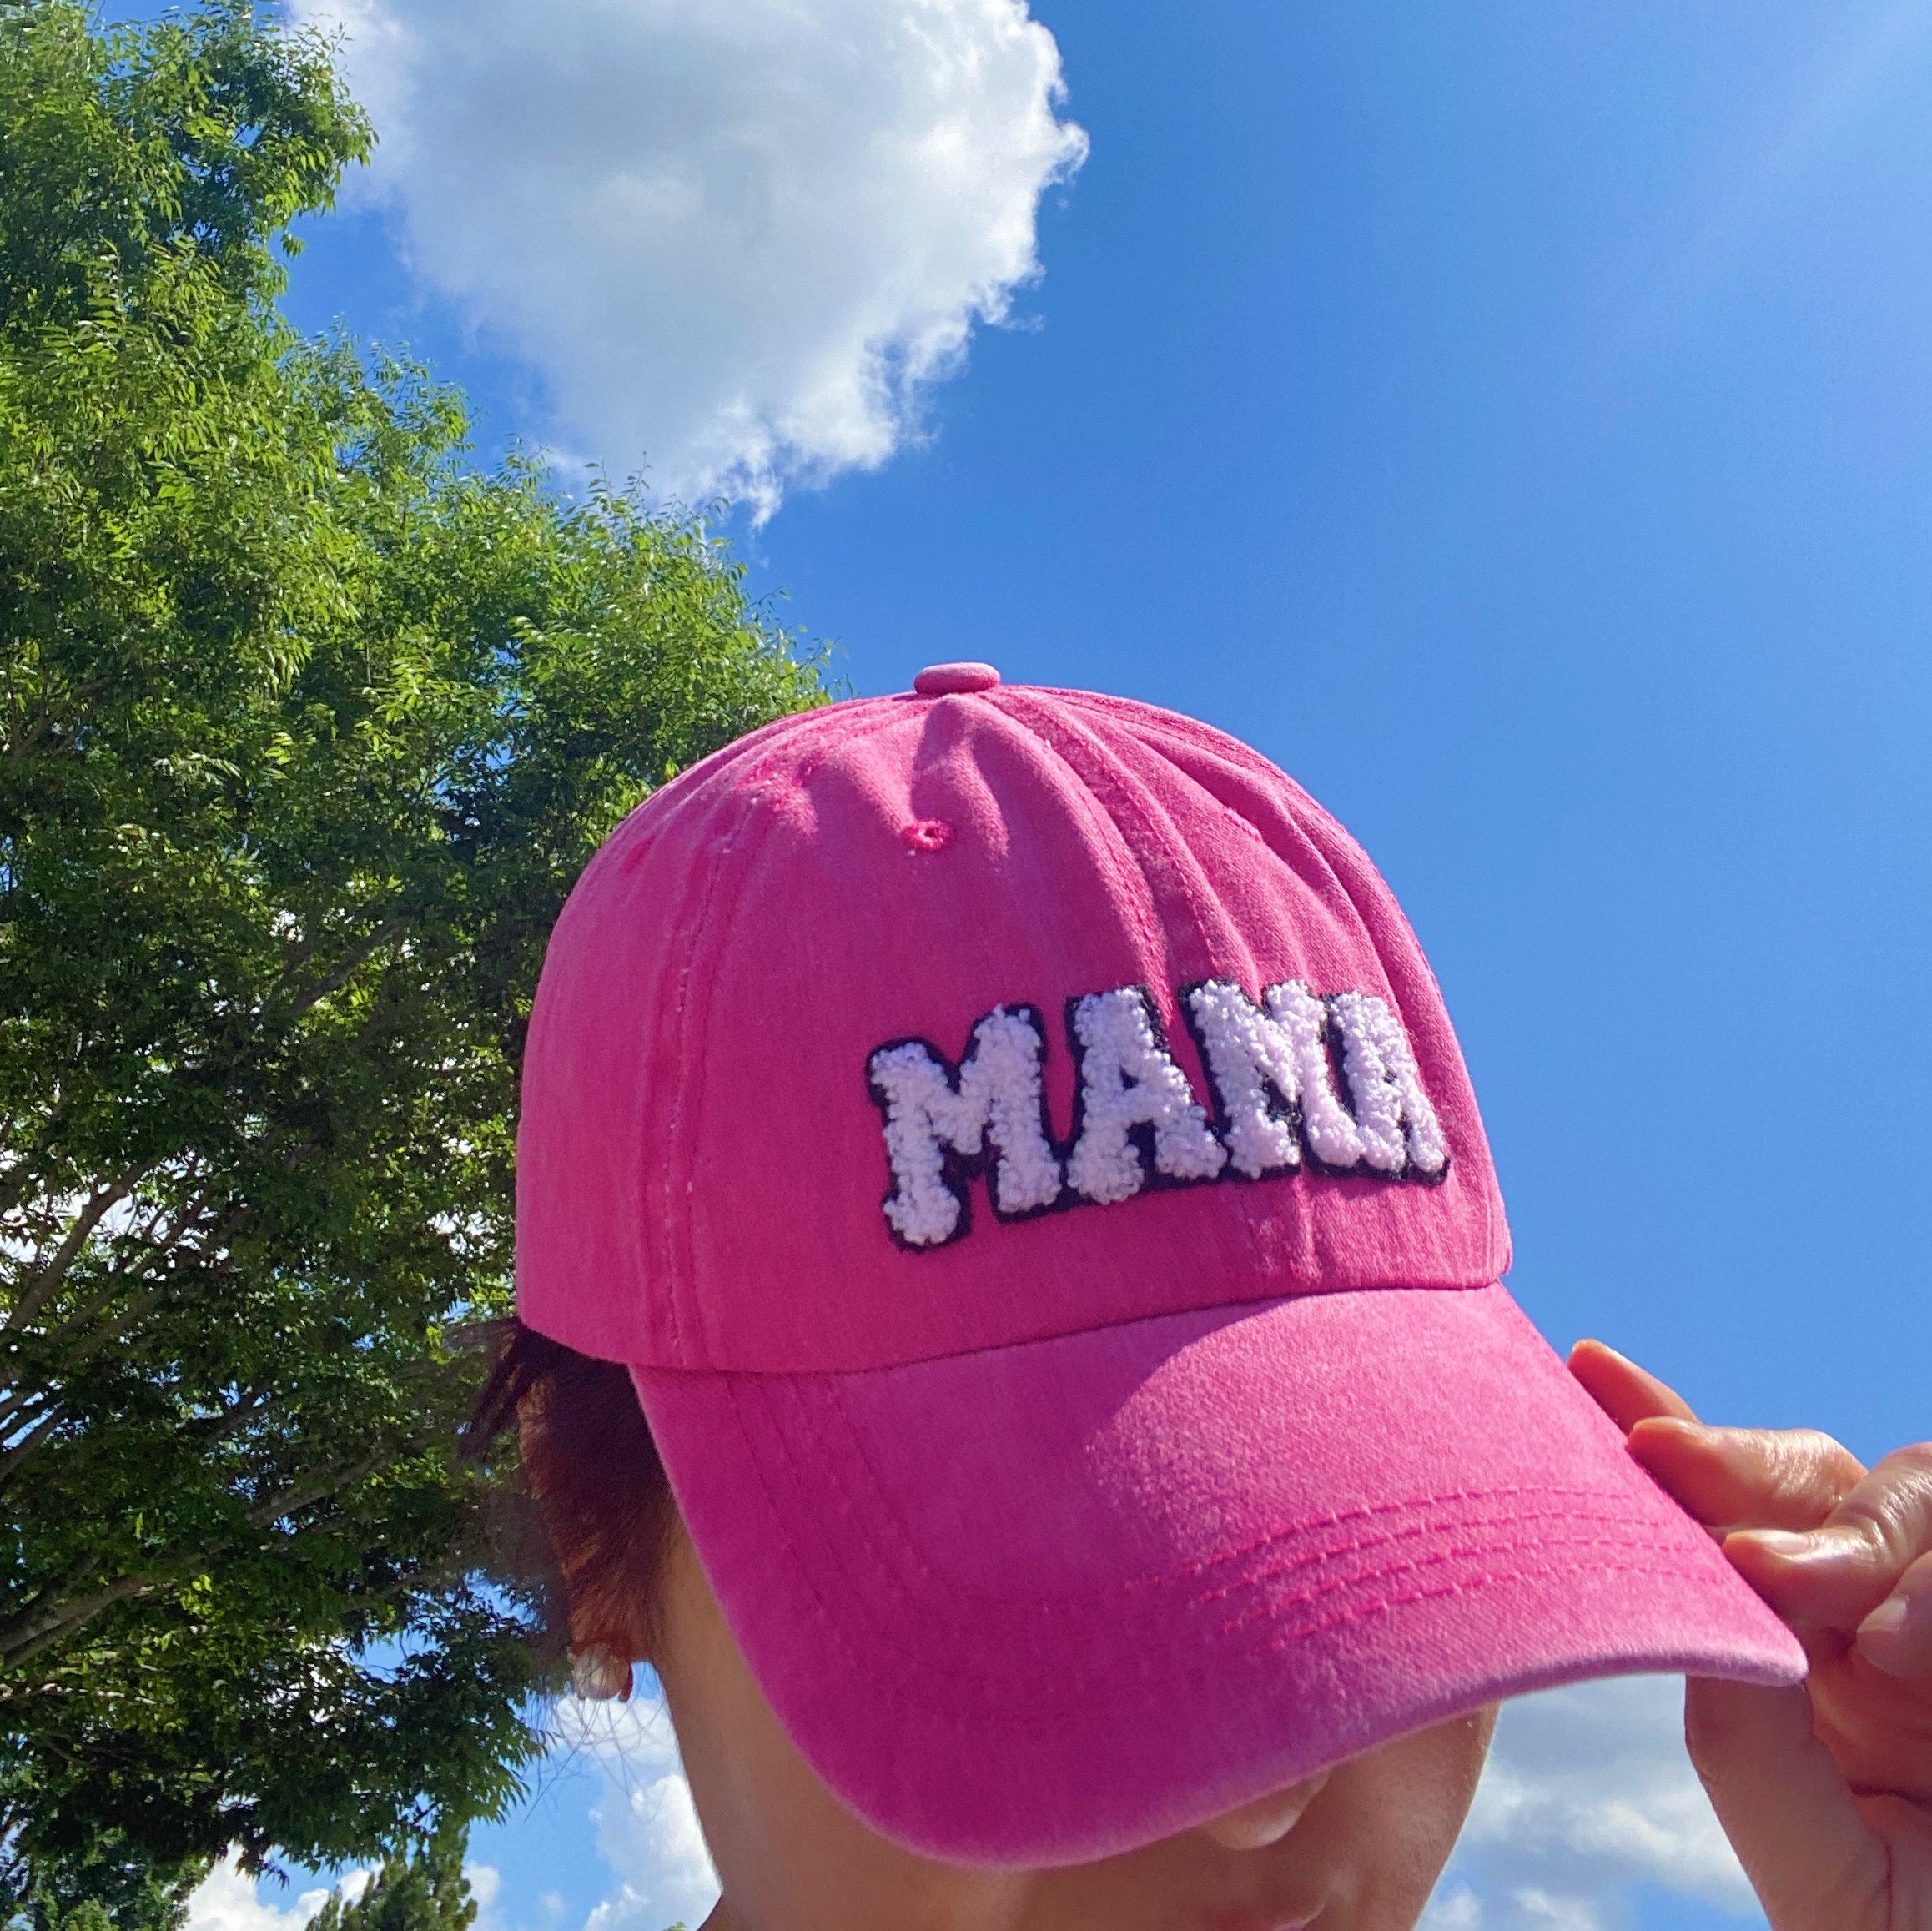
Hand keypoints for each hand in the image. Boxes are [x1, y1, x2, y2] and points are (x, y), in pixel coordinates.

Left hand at [1569, 1339, 1931, 1930]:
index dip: (1663, 1428)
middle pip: (1814, 1474)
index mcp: (1805, 1659)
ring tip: (1859, 1648)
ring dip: (1857, 1541)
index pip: (1725, 1514)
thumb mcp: (1808, 1854)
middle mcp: (1880, 1619)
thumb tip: (1713, 1586)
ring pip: (1908, 1488)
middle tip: (1668, 1458)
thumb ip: (1748, 1734)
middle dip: (1743, 1464)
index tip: (1590, 1368)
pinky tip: (1903, 1660)